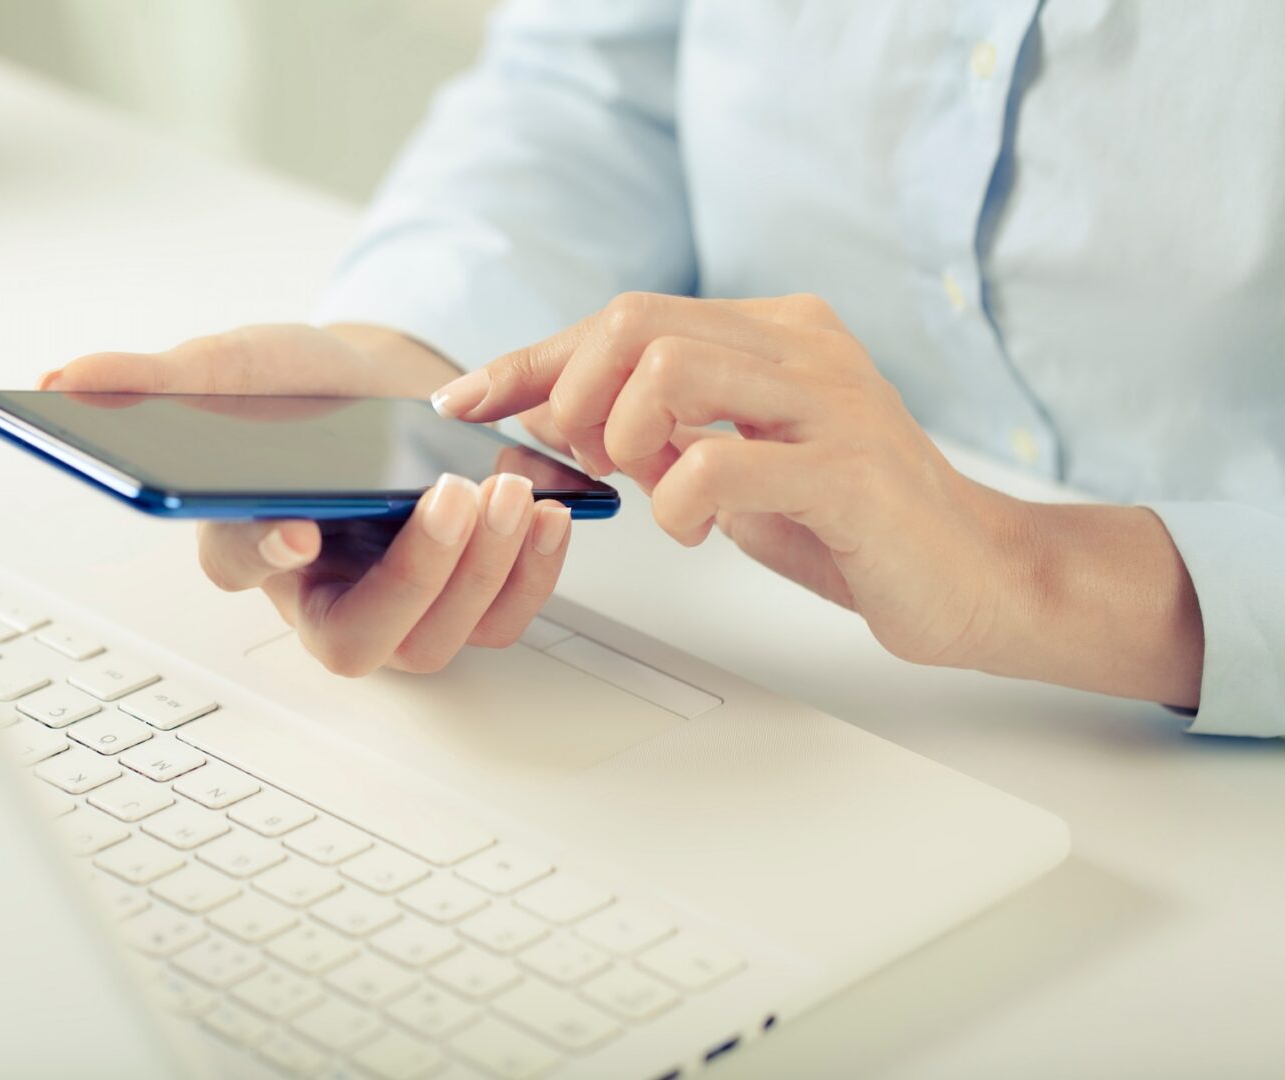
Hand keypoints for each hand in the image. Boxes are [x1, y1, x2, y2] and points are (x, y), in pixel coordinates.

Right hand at [42, 323, 572, 674]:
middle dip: (414, 577)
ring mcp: (397, 602)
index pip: (242, 568)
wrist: (389, 384)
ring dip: (482, 572)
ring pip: (436, 638)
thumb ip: (161, 376)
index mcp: (253, 542)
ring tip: (512, 494)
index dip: (264, 555)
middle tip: (456, 498)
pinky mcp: (464, 597)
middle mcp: (323, 591)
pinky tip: (551, 514)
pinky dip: (532, 575)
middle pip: (358, 637)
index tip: (296, 528)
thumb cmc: (308, 389)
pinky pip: (501, 620)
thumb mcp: (239, 365)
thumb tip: (63, 377)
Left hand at [430, 293, 1203, 706]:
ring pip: (671, 368)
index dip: (531, 358)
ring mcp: (830, 400)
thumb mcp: (735, 465)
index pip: (625, 318)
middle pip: (634, 323)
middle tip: (572, 458)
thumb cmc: (851, 523)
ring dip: (620, 435)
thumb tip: (558, 419)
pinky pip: (722, 462)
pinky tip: (693, 526)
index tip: (468, 400)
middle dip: (567, 391)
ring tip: (637, 484)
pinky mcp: (849, 471)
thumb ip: (661, 434)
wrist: (975, 574)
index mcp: (772, 332)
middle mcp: (802, 345)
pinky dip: (678, 499)